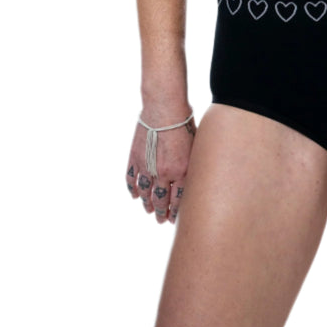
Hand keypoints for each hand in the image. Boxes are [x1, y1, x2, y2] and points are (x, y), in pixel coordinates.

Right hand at [125, 104, 195, 224]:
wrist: (165, 107)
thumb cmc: (184, 122)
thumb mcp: (195, 145)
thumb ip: (191, 163)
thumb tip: (190, 178)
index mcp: (182, 170)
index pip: (179, 200)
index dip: (176, 212)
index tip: (174, 218)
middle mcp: (164, 172)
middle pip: (161, 201)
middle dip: (161, 213)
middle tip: (161, 220)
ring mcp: (147, 167)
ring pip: (145, 194)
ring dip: (147, 204)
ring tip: (149, 210)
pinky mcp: (135, 158)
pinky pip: (131, 180)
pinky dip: (132, 190)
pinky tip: (135, 195)